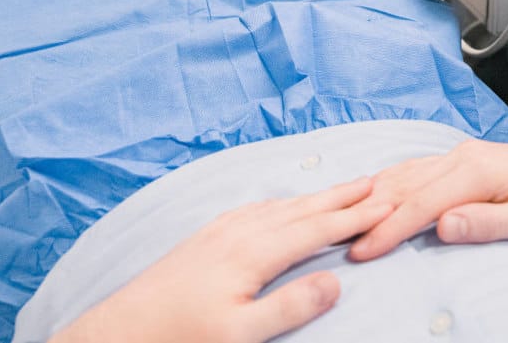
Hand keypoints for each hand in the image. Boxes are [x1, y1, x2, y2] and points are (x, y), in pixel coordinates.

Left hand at [50, 178, 391, 342]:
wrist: (121, 331)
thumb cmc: (182, 337)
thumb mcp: (240, 333)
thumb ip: (289, 306)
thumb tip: (335, 282)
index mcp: (253, 253)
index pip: (316, 228)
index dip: (354, 216)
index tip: (387, 202)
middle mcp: (239, 233)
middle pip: (301, 208)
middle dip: (341, 195)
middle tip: (375, 180)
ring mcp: (220, 232)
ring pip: (279, 205)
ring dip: (314, 196)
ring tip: (341, 188)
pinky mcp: (205, 238)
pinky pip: (254, 209)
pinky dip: (281, 202)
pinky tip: (281, 205)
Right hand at [346, 140, 507, 261]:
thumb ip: (489, 222)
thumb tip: (444, 224)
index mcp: (477, 169)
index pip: (421, 203)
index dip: (388, 229)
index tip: (361, 253)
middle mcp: (462, 156)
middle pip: (403, 186)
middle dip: (366, 213)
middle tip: (331, 239)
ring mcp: (459, 156)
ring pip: (404, 175)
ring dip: (371, 198)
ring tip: (339, 221)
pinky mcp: (460, 162)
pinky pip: (414, 172)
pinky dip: (387, 186)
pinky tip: (370, 197)